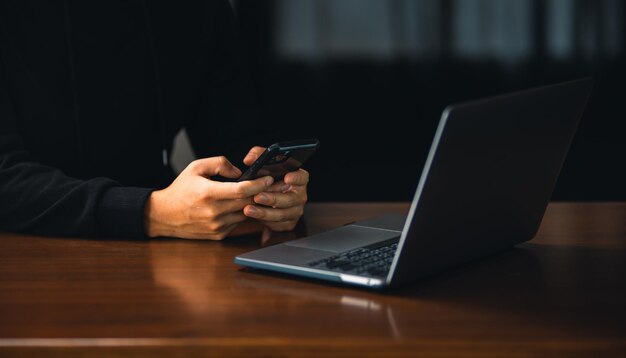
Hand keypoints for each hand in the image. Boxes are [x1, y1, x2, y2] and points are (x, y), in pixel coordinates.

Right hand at [144, 156, 272, 239]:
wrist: (164, 215)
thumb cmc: (181, 190)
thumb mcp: (196, 167)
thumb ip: (219, 163)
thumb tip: (239, 172)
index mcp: (209, 193)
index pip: (242, 190)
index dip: (259, 184)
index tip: (268, 179)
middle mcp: (214, 212)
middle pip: (248, 203)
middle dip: (262, 194)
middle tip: (272, 186)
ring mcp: (217, 225)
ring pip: (246, 214)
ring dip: (254, 205)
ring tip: (258, 195)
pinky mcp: (218, 235)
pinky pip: (238, 223)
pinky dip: (242, 214)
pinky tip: (242, 206)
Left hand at [241, 146, 308, 231]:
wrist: (265, 199)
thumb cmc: (267, 179)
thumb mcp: (264, 165)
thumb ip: (258, 156)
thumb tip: (249, 159)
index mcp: (298, 179)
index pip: (302, 177)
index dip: (296, 178)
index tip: (287, 177)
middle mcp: (299, 195)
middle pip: (290, 199)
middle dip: (273, 198)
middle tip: (258, 196)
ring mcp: (295, 211)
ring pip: (282, 214)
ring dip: (265, 212)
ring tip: (249, 209)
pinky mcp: (288, 223)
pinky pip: (278, 225)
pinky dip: (265, 222)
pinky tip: (253, 218)